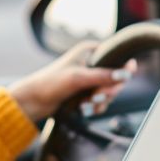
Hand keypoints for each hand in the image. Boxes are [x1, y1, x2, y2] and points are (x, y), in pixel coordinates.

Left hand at [7, 42, 137, 121]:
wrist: (34, 101)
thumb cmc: (51, 83)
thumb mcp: (79, 78)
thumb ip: (103, 76)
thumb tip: (125, 75)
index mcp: (91, 51)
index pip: (118, 56)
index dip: (123, 69)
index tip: (122, 80)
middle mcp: (92, 62)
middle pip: (116, 78)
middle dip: (108, 91)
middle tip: (96, 98)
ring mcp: (90, 78)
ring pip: (109, 91)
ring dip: (101, 101)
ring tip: (86, 106)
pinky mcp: (86, 92)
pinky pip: (101, 101)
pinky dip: (95, 107)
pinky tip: (84, 109)